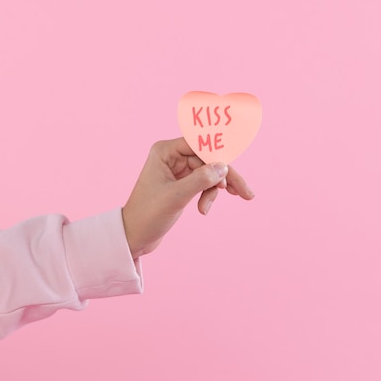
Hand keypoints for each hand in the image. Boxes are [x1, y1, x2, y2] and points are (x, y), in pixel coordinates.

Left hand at [121, 138, 253, 258]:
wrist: (134, 236)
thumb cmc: (147, 215)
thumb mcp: (176, 197)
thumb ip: (201, 179)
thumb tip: (224, 167)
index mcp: (165, 151)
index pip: (201, 144)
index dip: (220, 154)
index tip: (236, 166)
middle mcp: (171, 156)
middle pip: (209, 159)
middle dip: (225, 176)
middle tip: (246, 193)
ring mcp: (177, 170)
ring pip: (209, 172)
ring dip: (213, 189)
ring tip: (207, 208)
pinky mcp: (181, 183)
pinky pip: (204, 183)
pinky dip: (208, 195)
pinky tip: (204, 208)